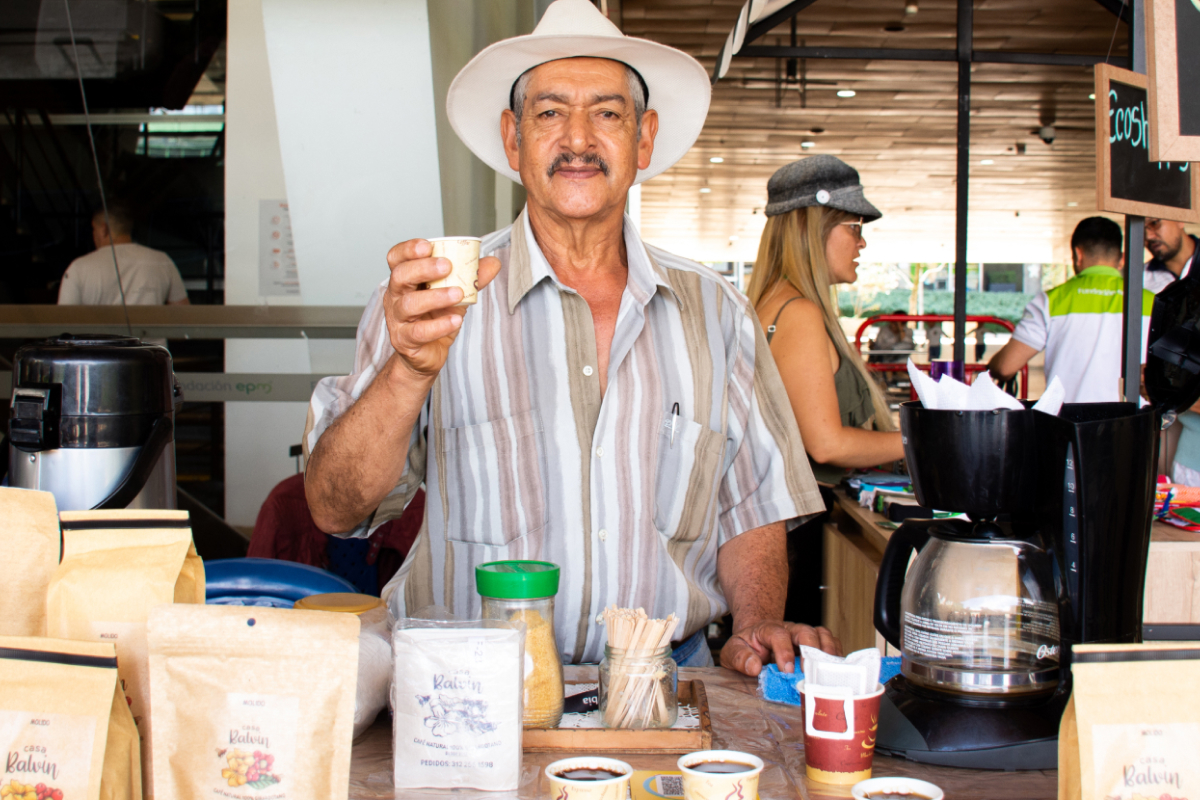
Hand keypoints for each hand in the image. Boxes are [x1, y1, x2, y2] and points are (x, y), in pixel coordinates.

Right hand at [382, 239, 500, 378]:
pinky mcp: (404, 340)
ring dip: (435, 297)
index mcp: (405, 279)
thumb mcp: (455, 294)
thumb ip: (471, 278)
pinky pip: (418, 332)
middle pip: (400, 276)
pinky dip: (439, 326)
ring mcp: (397, 319)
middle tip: (447, 266)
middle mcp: (396, 296)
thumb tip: (493, 263)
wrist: (428, 353)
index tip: (427, 245)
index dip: (408, 249)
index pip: (397, 258)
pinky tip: (455, 321)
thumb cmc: (436, 318)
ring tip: (457, 294)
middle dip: (423, 268)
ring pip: (409, 304)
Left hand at [721, 620, 842, 676]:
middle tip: (811, 672)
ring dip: (828, 652)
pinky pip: (831, 643)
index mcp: (768, 629)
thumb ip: (739, 657)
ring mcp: (804, 635)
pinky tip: (835, 672)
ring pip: (822, 635)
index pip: (779, 635)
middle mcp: (789, 630)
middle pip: (806, 631)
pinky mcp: (815, 644)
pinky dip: (836, 656)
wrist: (756, 641)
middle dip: (811, 650)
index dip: (785, 651)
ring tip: (829, 672)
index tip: (786, 670)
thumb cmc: (746, 647)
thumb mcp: (733, 650)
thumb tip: (754, 667)